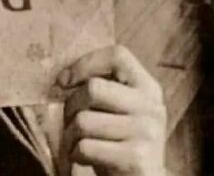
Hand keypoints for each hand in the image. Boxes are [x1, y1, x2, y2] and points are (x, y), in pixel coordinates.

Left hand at [57, 45, 165, 175]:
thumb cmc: (119, 140)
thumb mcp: (119, 108)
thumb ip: (103, 87)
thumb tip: (62, 79)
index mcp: (147, 87)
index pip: (117, 56)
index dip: (86, 63)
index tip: (65, 80)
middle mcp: (151, 107)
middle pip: (93, 88)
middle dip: (71, 105)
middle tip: (70, 119)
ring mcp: (147, 133)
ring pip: (84, 120)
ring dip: (71, 134)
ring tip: (79, 141)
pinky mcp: (136, 159)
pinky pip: (86, 147)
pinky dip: (76, 154)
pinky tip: (85, 158)